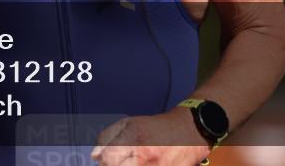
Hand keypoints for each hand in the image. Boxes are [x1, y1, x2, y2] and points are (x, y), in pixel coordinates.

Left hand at [90, 108, 210, 165]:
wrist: (189, 131)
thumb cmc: (157, 128)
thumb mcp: (129, 123)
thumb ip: (108, 137)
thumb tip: (95, 156)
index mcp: (134, 140)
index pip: (108, 159)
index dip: (104, 160)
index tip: (106, 159)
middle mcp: (145, 157)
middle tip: (118, 161)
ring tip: (131, 162)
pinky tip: (141, 165)